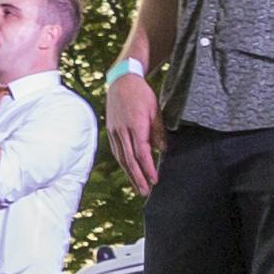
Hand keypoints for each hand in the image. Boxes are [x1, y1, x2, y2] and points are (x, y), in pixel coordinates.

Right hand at [101, 70, 165, 193]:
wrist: (122, 80)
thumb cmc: (142, 94)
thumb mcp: (155, 109)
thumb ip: (158, 131)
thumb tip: (162, 150)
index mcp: (135, 126)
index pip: (142, 153)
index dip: (148, 169)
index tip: (154, 181)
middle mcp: (123, 131)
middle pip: (130, 160)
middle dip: (138, 178)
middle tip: (144, 192)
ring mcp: (115, 132)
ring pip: (121, 158)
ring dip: (129, 174)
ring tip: (137, 187)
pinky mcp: (111, 131)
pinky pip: (116, 151)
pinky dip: (122, 164)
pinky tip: (128, 171)